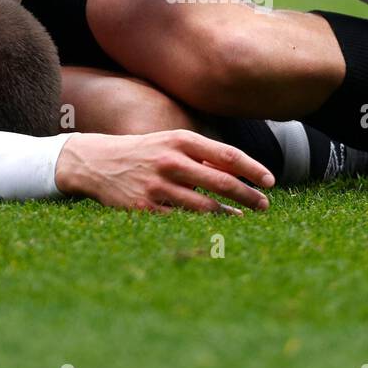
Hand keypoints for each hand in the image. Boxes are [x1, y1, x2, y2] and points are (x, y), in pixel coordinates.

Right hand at [54, 130, 274, 213]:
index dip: (253, 169)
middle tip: (264, 205)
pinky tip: (214, 227)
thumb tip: (238, 171)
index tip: (270, 182)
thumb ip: (202, 154)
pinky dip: (201, 225)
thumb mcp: (171, 142)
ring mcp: (157, 186)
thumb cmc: (144, 151)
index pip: (227, 155)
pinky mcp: (145, 208)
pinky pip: (181, 220)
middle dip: (248, 196)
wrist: (97, 162)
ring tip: (243, 217)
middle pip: (221, 182)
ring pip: (205, 206)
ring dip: (229, 215)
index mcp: (180, 140)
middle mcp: (171, 161)